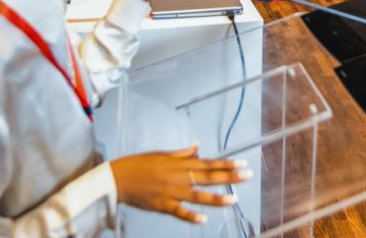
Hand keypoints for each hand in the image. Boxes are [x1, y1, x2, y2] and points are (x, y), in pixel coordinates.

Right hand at [110, 144, 252, 224]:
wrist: (118, 177)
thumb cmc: (139, 164)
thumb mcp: (162, 154)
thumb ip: (182, 153)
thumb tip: (198, 147)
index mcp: (179, 163)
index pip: (208, 163)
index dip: (226, 164)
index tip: (242, 163)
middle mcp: (178, 176)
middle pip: (208, 177)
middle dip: (229, 177)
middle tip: (247, 175)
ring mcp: (171, 191)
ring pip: (198, 196)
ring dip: (217, 198)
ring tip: (234, 199)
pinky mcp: (162, 205)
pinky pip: (179, 211)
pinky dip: (191, 215)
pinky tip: (204, 218)